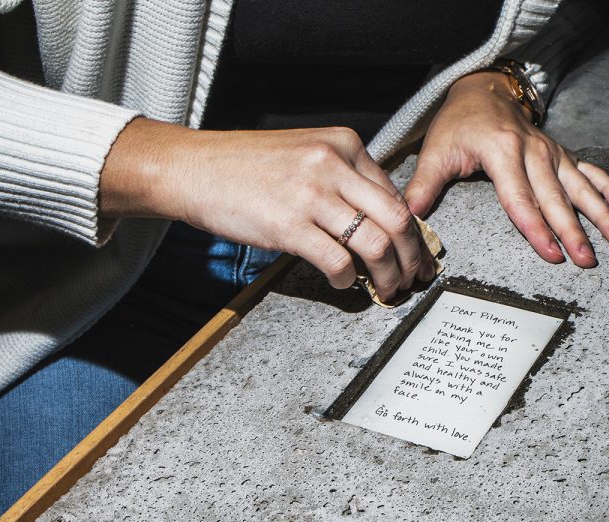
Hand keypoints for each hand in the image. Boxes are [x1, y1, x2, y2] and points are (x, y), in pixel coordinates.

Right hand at [100, 118, 435, 301]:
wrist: (193, 166)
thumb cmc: (244, 164)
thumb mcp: (305, 153)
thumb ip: (344, 177)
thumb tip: (378, 217)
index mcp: (344, 145)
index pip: (396, 194)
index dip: (412, 231)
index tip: (415, 251)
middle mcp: (333, 165)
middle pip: (398, 219)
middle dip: (413, 256)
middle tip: (414, 277)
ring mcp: (312, 194)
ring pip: (376, 243)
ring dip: (388, 275)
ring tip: (387, 288)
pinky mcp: (289, 224)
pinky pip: (338, 261)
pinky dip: (348, 280)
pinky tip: (344, 283)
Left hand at [405, 71, 608, 267]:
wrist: (483, 89)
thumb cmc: (458, 124)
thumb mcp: (436, 151)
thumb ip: (424, 186)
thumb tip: (410, 219)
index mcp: (502, 152)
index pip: (520, 199)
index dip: (536, 229)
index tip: (551, 254)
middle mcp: (533, 151)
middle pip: (555, 198)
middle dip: (573, 231)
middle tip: (587, 260)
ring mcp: (551, 151)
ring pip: (580, 187)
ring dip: (601, 214)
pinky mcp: (561, 153)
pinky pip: (589, 170)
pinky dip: (608, 187)